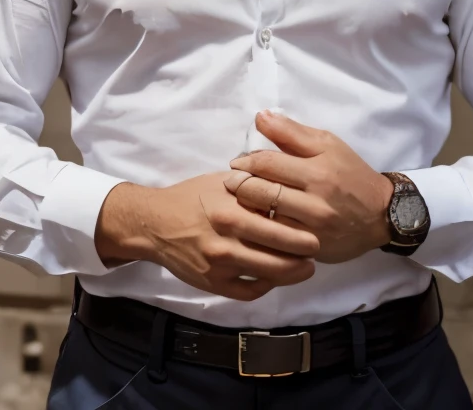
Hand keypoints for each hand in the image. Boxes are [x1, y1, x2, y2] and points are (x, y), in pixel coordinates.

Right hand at [95, 172, 318, 300]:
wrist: (156, 222)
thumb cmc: (193, 196)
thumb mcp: (225, 180)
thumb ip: (255, 185)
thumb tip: (288, 187)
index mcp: (233, 209)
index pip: (278, 221)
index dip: (302, 226)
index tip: (317, 225)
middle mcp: (228, 239)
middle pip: (279, 252)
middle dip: (304, 252)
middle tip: (317, 248)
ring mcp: (220, 265)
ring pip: (268, 275)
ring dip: (291, 273)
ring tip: (305, 267)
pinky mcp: (213, 284)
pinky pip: (248, 291)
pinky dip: (265, 286)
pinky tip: (274, 277)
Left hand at [225, 110, 394, 263]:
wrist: (381, 214)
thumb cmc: (351, 173)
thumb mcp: (328, 144)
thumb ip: (292, 132)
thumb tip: (260, 117)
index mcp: (317, 170)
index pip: (268, 163)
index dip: (246, 161)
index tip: (237, 162)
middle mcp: (315, 201)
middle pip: (261, 192)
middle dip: (240, 185)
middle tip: (231, 181)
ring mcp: (312, 229)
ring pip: (265, 219)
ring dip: (246, 209)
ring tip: (239, 200)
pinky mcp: (311, 250)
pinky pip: (277, 242)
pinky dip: (262, 231)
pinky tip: (256, 223)